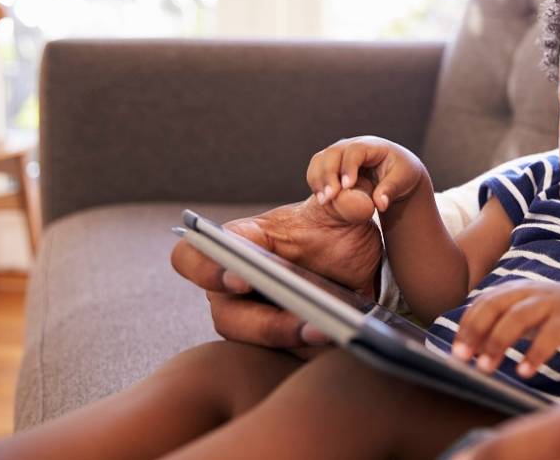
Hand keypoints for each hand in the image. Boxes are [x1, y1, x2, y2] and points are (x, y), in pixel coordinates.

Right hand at [170, 193, 382, 349]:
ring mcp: (254, 319)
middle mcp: (235, 286)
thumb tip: (357, 202)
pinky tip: (334, 340)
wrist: (363, 269)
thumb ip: (347, 203)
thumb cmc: (336, 235)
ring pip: (252, 340)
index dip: (208, 268)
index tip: (243, 277)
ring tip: (324, 330)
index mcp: (240, 244)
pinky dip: (305, 351)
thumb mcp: (344, 215)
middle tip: (298, 314)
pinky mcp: (277, 346)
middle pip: (225, 313)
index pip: (196, 255)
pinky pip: (281, 356)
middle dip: (260, 320)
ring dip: (286, 336)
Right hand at [307, 136, 425, 212]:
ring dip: (319, 179)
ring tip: (323, 200)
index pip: (355, 151)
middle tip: (330, 197)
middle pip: (333, 153)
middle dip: (329, 174)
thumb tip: (380, 204)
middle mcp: (351, 145)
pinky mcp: (331, 164)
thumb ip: (391, 189)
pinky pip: (317, 169)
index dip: (349, 167)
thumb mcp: (402, 179)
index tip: (347, 186)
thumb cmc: (401, 173)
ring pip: (321, 160)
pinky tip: (322, 199)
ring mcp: (339, 153)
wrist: (394, 172)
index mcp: (371, 145)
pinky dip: (316, 183)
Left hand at [452, 281, 559, 378]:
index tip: (455, 352)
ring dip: (498, 343)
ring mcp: (549, 304)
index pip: (482, 304)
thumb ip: (495, 326)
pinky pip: (549, 336)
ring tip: (486, 369)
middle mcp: (528, 293)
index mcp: (512, 291)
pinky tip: (524, 372)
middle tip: (463, 359)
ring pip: (518, 318)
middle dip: (476, 332)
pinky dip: (535, 354)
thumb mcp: (521, 314)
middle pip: (495, 306)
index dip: (467, 327)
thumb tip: (464, 352)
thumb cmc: (549, 316)